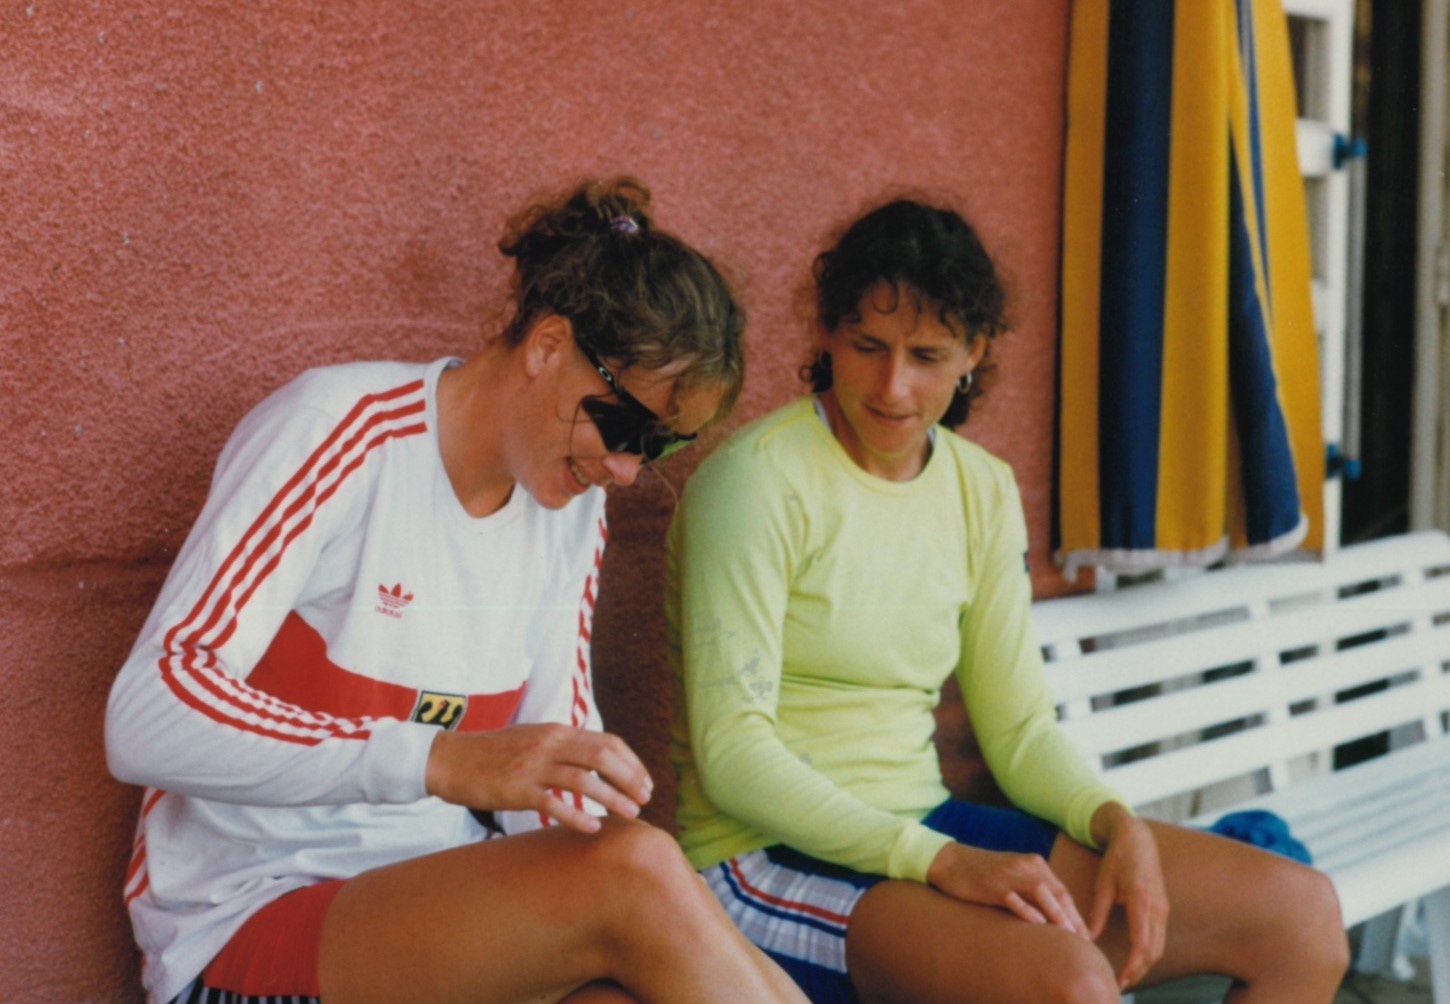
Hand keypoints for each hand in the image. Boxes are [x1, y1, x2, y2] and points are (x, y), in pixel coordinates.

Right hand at [425, 724, 653, 833]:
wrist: (450, 759)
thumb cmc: (494, 754)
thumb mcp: (534, 738)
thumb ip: (565, 746)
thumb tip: (598, 761)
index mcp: (557, 731)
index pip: (607, 742)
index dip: (632, 763)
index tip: (645, 782)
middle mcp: (549, 743)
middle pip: (603, 757)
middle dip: (630, 779)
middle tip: (645, 799)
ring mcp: (533, 766)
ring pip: (584, 780)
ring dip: (613, 798)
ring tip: (632, 814)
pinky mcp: (516, 789)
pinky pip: (553, 803)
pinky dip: (577, 816)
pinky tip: (593, 828)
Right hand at [926, 841, 1089, 937]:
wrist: (950, 861)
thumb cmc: (983, 872)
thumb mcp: (1013, 874)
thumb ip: (1033, 887)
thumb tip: (1053, 914)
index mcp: (1033, 863)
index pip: (1062, 890)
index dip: (1076, 913)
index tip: (1085, 934)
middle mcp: (1025, 866)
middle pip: (1057, 892)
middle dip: (1073, 918)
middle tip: (1083, 940)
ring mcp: (1008, 874)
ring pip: (1041, 893)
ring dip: (1057, 915)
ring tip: (1068, 935)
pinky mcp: (992, 884)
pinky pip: (1014, 898)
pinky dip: (1028, 911)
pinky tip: (1038, 924)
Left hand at [1087, 803, 1168, 989]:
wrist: (1138, 838)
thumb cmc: (1117, 859)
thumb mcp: (1103, 884)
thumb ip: (1097, 913)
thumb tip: (1087, 939)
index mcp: (1141, 900)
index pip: (1142, 944)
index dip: (1133, 966)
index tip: (1121, 980)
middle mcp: (1158, 907)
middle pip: (1153, 952)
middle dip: (1139, 972)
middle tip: (1120, 986)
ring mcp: (1164, 908)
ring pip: (1159, 948)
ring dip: (1145, 966)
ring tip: (1126, 978)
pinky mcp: (1164, 908)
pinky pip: (1160, 938)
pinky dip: (1149, 954)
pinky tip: (1135, 961)